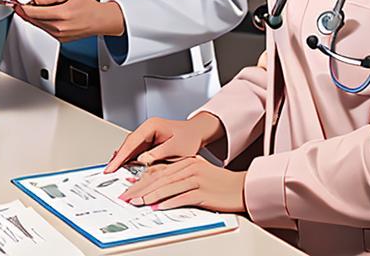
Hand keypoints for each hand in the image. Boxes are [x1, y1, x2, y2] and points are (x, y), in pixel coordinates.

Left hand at [13, 0, 123, 41]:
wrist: (99, 20)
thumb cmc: (88, 6)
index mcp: (61, 14)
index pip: (33, 12)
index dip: (22, 7)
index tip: (17, 3)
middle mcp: (58, 27)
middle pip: (32, 20)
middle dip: (25, 11)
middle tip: (21, 4)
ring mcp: (59, 35)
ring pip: (37, 25)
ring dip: (33, 17)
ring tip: (33, 7)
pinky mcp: (60, 39)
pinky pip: (45, 29)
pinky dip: (41, 22)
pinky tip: (44, 15)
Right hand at [104, 113, 223, 171]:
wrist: (196, 134)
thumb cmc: (189, 138)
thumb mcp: (176, 148)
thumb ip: (158, 154)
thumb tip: (142, 160)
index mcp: (151, 126)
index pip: (132, 142)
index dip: (120, 156)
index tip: (112, 166)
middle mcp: (146, 129)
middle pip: (128, 145)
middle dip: (118, 159)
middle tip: (109, 172)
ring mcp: (146, 136)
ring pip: (130, 149)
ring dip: (123, 161)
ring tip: (114, 172)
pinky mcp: (148, 143)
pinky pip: (136, 152)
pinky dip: (130, 161)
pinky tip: (125, 169)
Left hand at [118, 157, 245, 213]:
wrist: (242, 187)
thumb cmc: (220, 182)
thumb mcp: (197, 172)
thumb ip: (179, 174)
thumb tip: (158, 185)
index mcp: (185, 161)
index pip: (158, 170)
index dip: (140, 179)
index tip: (128, 187)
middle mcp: (189, 167)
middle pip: (159, 178)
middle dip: (140, 188)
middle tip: (127, 197)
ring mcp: (196, 179)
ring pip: (168, 187)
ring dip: (151, 196)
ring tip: (138, 203)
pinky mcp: (203, 192)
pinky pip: (182, 197)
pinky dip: (169, 202)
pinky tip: (159, 207)